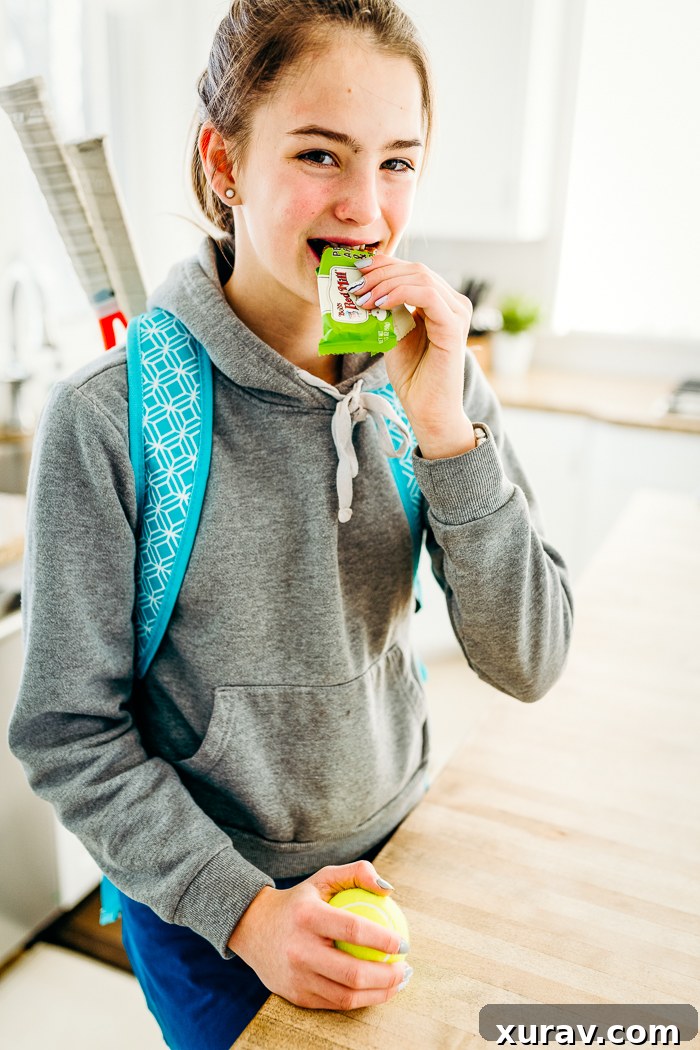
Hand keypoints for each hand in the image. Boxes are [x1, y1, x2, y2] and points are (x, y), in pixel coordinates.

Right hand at [227, 860, 410, 1009]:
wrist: (253, 928)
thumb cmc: (299, 902)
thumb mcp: (323, 878)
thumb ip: (357, 873)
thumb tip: (388, 889)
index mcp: (307, 916)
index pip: (353, 929)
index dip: (383, 939)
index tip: (403, 943)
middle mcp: (299, 950)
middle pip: (352, 972)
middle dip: (388, 976)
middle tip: (404, 969)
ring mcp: (296, 977)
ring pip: (346, 996)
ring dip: (380, 994)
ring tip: (397, 983)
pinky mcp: (296, 996)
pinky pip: (335, 1003)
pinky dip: (361, 999)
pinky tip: (376, 990)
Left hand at [353, 252, 475, 457]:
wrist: (428, 410)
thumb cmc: (412, 377)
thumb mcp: (392, 334)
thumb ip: (385, 311)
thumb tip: (361, 287)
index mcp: (441, 302)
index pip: (412, 270)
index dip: (383, 264)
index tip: (355, 270)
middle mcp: (453, 303)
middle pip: (416, 269)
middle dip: (380, 273)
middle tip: (353, 286)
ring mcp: (456, 313)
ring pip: (420, 277)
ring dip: (384, 283)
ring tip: (361, 297)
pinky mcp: (454, 327)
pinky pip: (427, 295)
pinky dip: (399, 294)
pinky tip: (379, 304)